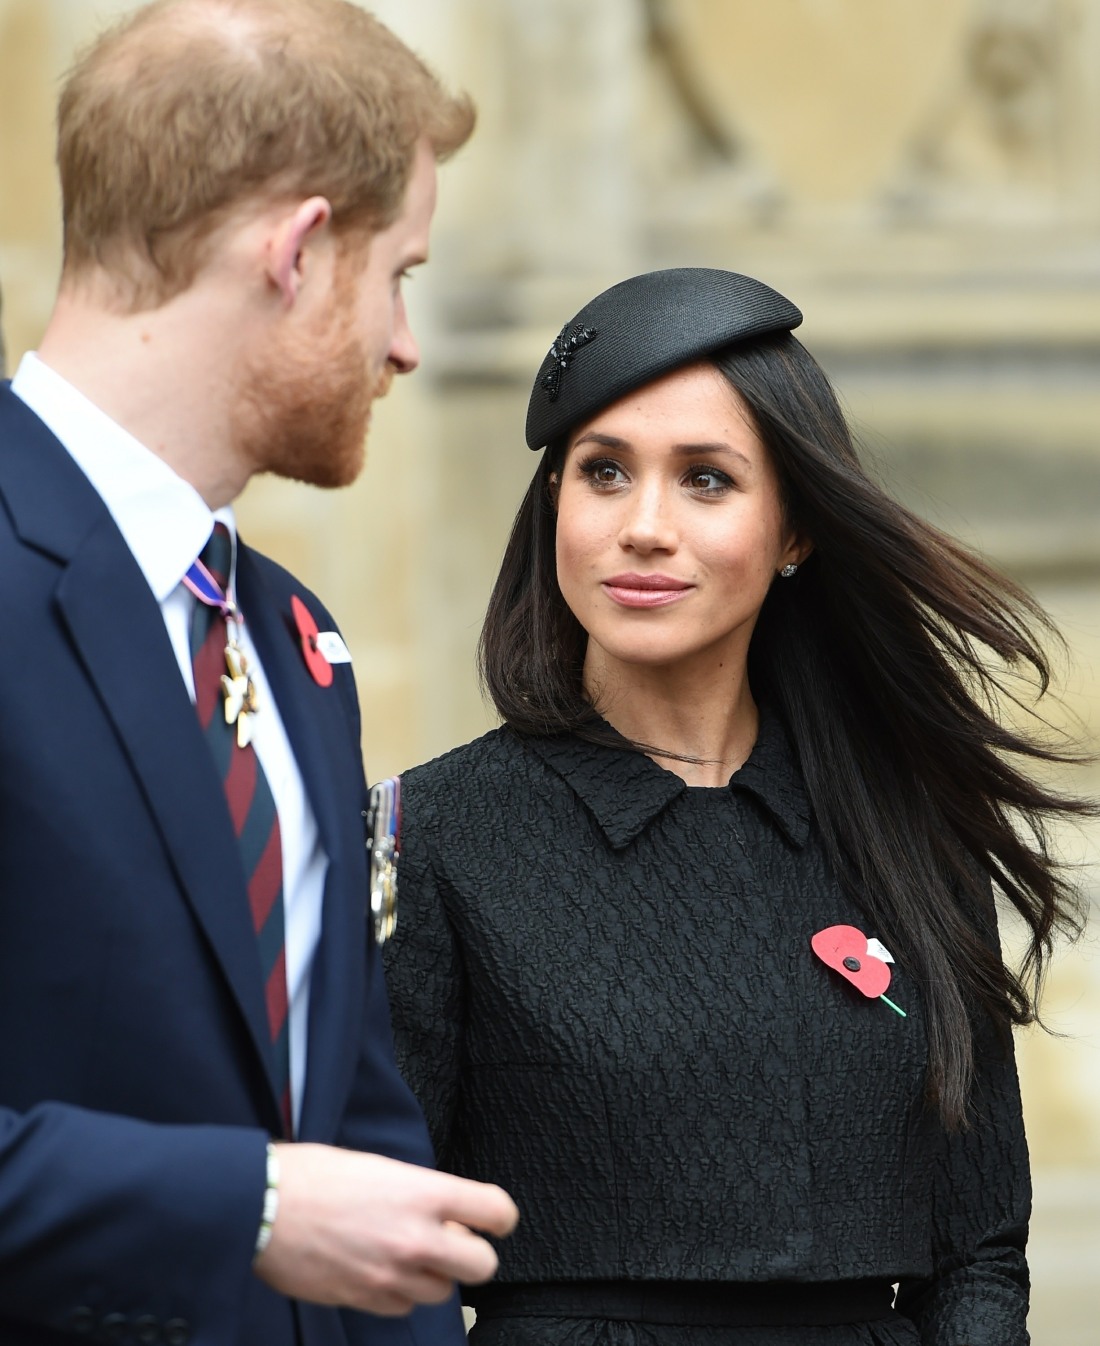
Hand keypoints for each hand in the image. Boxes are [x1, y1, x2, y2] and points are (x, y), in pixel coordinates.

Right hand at [253, 1144, 517, 1315]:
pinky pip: (403, 1307)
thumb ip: (419, 1193)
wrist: (262, 1206)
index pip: (497, 1212)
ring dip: (432, 1275)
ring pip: (442, 1291)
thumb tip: (443, 1212)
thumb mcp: (380, 1168)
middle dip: (472, 1253)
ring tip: (405, 1252)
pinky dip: (399, 1293)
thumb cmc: (314, 1175)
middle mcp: (416, 1239)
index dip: (500, 1217)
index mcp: (424, 1194)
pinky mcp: (365, 1300)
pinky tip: (379, 1269)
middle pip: (483, 1265)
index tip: (492, 1218)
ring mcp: (392, 1275)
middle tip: (452, 1239)